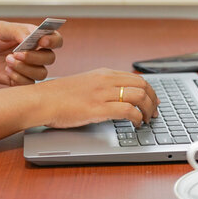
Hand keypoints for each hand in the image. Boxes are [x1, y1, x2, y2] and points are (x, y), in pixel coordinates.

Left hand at [0, 20, 62, 85]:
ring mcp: (29, 68)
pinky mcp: (20, 80)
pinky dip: (18, 77)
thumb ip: (18, 31)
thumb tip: (33, 38)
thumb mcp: (0, 28)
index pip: (55, 39)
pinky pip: (29, 83)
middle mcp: (35, 53)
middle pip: (49, 58)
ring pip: (42, 73)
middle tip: (16, 53)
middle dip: (34, 57)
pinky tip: (6, 70)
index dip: (54, 40)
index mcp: (34, 37)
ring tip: (8, 61)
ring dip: (25, 68)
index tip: (43, 41)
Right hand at [36, 68, 159, 127]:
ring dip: (148, 110)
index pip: (135, 78)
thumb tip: (114, 97)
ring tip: (147, 120)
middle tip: (154, 112)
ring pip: (139, 97)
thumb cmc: (59, 96)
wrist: (42, 100)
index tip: (153, 100)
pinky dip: (137, 118)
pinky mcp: (99, 108)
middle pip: (142, 85)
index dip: (149, 90)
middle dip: (153, 100)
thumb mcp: (84, 84)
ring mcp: (103, 94)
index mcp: (103, 74)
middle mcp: (106, 81)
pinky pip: (128, 111)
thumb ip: (100, 87)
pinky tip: (136, 124)